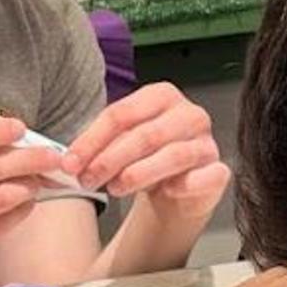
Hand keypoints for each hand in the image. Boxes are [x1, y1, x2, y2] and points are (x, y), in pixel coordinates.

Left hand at [60, 82, 229, 220]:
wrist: (176, 189)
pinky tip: (165, 191)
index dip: (91, 140)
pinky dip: (183, 184)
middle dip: (109, 159)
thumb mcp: (118, 144)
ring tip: (114, 189)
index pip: (120, 114)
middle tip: (87, 179)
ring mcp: (206, 141)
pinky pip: (204, 176)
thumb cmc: (145, 158)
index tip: (71, 163)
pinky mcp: (218, 170)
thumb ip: (96, 146)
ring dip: (138, 174)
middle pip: (144, 134)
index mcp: (160, 95)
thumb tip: (68, 160)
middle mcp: (188, 113)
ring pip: (172, 155)